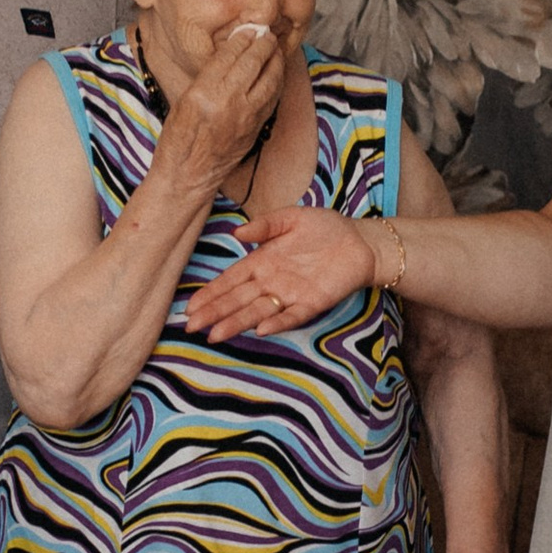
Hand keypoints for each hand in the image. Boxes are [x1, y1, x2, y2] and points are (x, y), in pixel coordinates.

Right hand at [153, 23, 286, 195]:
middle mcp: (227, 103)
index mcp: (203, 93)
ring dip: (275, 60)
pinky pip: (272, 98)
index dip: (242, 38)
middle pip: (253, 63)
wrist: (188, 176)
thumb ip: (208, 77)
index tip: (248, 28)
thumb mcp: (184, 100)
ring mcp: (245, 117)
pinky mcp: (255, 129)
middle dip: (263, 43)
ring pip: (269, 79)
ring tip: (275, 48)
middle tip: (267, 32)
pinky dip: (276, 81)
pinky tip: (276, 72)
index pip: (229, 55)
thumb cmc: (179, 139)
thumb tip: (231, 53)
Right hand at [185, 203, 377, 341]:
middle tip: (192, 326)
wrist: (360, 240)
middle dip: (215, 312)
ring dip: (237, 323)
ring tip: (215, 334)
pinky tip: (260, 329)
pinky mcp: (313, 302)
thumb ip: (265, 225)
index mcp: (263, 261)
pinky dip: (277, 322)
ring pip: (257, 312)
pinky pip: (292, 315)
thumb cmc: (326, 228)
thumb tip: (238, 234)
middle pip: (238, 300)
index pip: (231, 280)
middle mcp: (272, 281)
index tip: (191, 306)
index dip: (211, 293)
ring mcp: (291, 294)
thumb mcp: (292, 218)